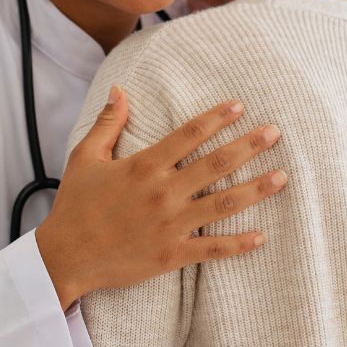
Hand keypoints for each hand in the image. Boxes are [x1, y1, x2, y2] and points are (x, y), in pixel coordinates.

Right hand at [36, 86, 286, 310]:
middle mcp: (163, 192)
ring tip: (282, 176)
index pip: (189, 134)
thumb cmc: (75, 205)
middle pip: (215, 164)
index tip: (239, 106)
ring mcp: (170, 224)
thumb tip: (120, 90)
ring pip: (222, 204)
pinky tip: (261, 236)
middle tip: (275, 132)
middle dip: (248, 146)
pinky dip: (238, 244)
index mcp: (144, 166)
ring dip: (255, 189)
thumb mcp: (86, 157)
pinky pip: (212, 249)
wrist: (65, 256)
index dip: (216, 118)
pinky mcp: (171, 254)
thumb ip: (108, 123)